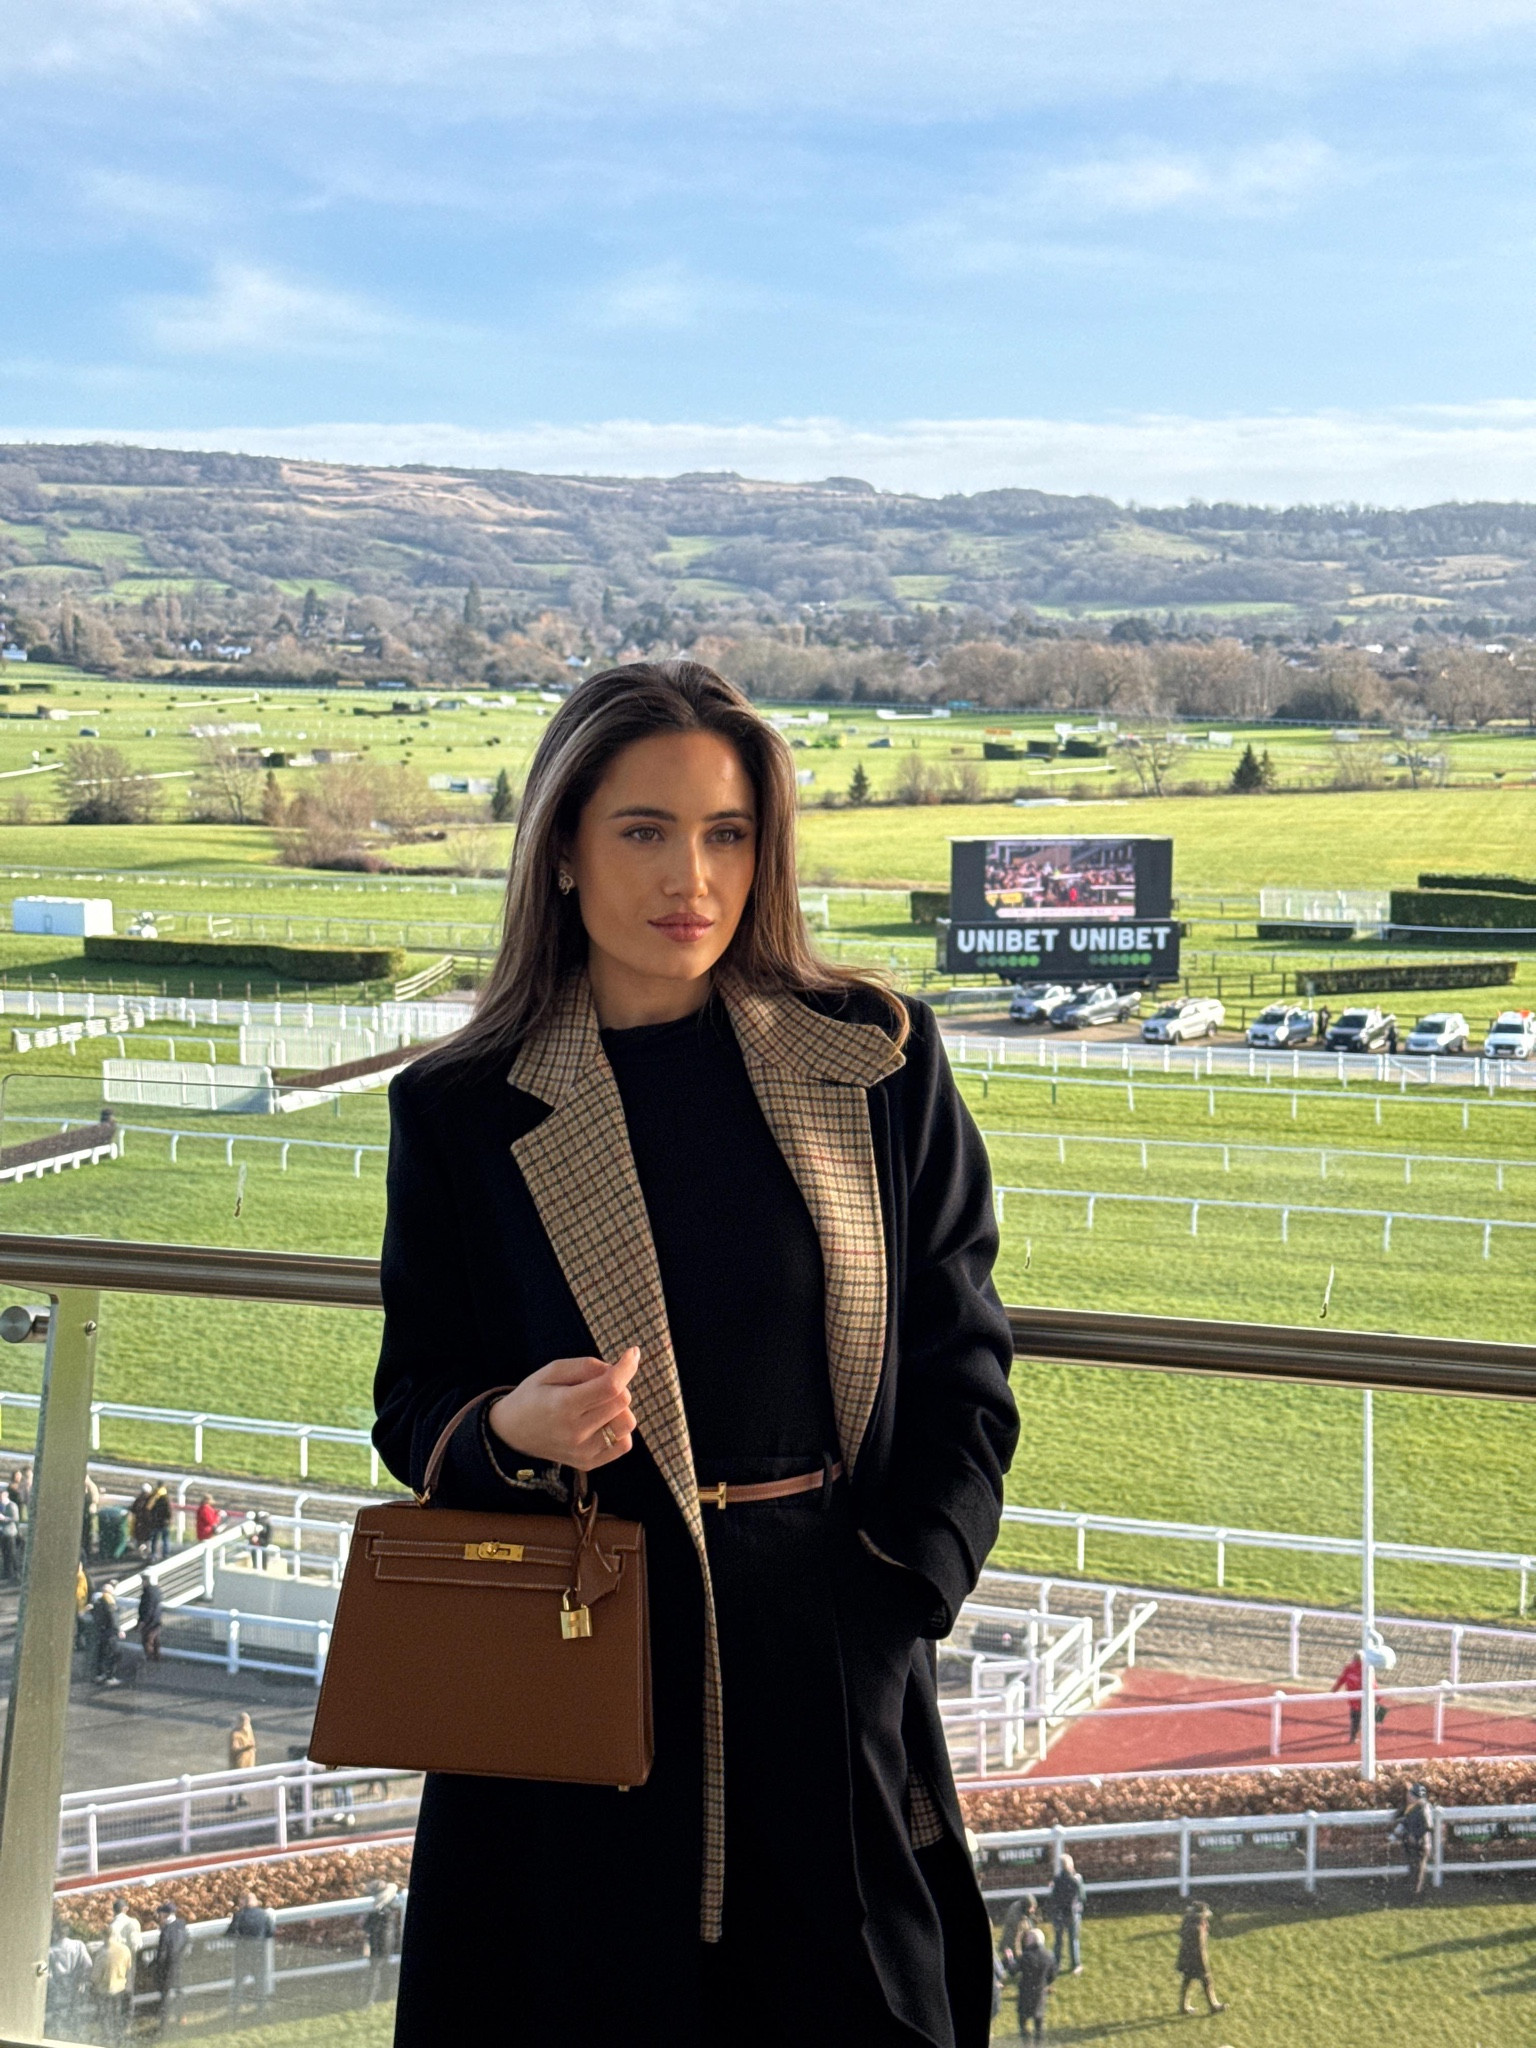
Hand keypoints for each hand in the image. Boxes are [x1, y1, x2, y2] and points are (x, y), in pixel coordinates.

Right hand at [487, 1347, 638, 1472]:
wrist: (512, 1433)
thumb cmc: (534, 1395)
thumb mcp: (552, 1370)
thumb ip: (586, 1366)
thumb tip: (619, 1369)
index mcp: (564, 1405)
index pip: (610, 1386)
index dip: (626, 1367)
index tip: (632, 1353)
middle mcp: (575, 1432)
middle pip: (622, 1401)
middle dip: (617, 1385)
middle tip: (596, 1384)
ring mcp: (583, 1451)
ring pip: (627, 1423)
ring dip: (619, 1409)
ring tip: (598, 1405)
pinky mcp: (588, 1463)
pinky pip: (624, 1444)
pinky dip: (619, 1429)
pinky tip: (600, 1423)